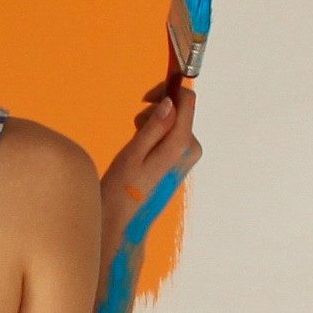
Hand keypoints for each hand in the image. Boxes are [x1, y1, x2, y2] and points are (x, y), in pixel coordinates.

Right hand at [101, 71, 204, 247]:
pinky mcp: (182, 162)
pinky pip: (173, 136)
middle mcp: (191, 149)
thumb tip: (171, 101)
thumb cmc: (122, 190)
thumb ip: (154, 126)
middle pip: (182, 111)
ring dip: (155, 123)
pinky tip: (142, 150)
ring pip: (176, 123)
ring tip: (136, 142)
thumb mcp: (133, 154)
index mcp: (179, 145)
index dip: (168, 90)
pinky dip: (157, 135)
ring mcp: (188, 157)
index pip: (187, 101)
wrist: (125, 222)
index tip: (146, 98)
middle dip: (158, 110)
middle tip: (135, 126)